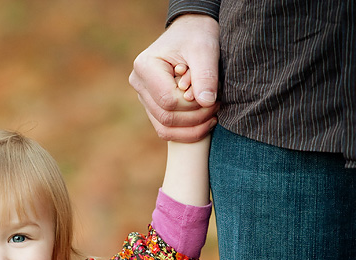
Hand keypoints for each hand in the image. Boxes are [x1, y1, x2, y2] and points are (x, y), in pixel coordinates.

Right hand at [129, 14, 219, 141]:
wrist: (190, 31)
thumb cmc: (196, 36)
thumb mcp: (204, 49)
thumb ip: (205, 75)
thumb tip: (206, 103)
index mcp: (145, 67)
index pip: (169, 100)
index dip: (193, 105)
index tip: (214, 97)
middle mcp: (138, 83)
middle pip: (165, 117)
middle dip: (195, 117)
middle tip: (217, 105)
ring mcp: (143, 96)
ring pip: (164, 128)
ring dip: (192, 128)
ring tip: (213, 115)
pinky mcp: (152, 105)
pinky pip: (165, 128)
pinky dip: (186, 131)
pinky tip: (205, 121)